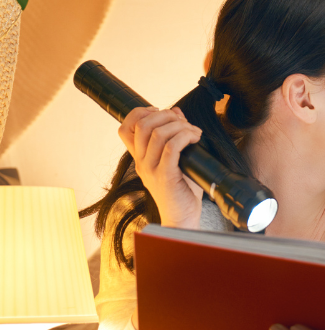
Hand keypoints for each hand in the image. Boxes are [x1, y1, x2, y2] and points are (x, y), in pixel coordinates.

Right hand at [118, 106, 202, 228]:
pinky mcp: (165, 176)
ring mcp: (151, 169)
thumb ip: (175, 135)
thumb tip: (177, 112)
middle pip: (142, 125)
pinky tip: (195, 138)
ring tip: (194, 131)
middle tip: (184, 122)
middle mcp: (141, 162)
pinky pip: (171, 148)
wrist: (182, 217)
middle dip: (166, 115)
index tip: (161, 112)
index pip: (125, 128)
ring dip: (179, 126)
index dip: (141, 113)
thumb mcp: (177, 159)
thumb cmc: (182, 189)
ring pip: (158, 134)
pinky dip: (185, 137)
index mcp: (139, 157)